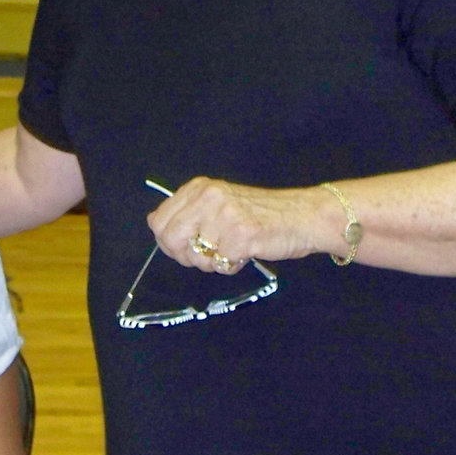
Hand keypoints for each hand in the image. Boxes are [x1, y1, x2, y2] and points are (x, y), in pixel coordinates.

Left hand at [147, 176, 321, 271]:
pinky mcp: (242, 236)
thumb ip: (187, 212)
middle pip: (171, 240)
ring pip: (196, 257)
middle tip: (208, 254)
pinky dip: (231, 266)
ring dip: (213, 263)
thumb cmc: (258, 214)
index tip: (186, 246)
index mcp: (198, 188)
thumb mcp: (217, 202)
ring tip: (232, 249)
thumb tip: (153, 223)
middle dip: (186, 256)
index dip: (168, 242)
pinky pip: (221, 265)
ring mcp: (225, 215)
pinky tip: (245, 253)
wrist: (302, 216)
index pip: (159, 221)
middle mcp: (208, 197)